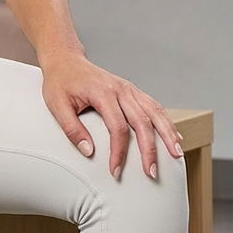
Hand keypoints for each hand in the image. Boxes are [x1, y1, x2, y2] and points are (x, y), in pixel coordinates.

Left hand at [40, 52, 183, 179]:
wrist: (65, 59)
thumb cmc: (60, 82)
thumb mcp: (56, 104)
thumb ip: (71, 128)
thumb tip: (89, 152)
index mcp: (102, 92)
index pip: (117, 127)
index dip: (119, 152)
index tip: (115, 170)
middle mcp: (120, 89)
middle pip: (142, 122)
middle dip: (149, 150)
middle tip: (151, 173)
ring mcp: (128, 88)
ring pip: (155, 112)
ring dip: (168, 134)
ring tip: (177, 156)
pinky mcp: (132, 90)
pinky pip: (154, 106)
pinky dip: (166, 122)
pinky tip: (175, 136)